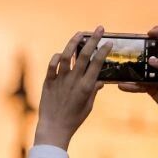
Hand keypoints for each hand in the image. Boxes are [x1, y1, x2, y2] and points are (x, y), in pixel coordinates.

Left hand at [33, 27, 112, 149]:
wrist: (54, 128)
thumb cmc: (74, 119)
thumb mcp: (88, 106)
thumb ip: (94, 91)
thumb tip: (101, 80)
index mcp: (86, 87)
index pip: (97, 64)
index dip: (104, 51)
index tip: (109, 42)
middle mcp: (74, 80)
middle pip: (84, 55)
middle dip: (93, 39)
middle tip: (99, 29)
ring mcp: (60, 80)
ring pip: (67, 55)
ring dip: (74, 42)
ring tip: (80, 33)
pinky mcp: (49, 81)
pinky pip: (52, 65)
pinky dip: (57, 57)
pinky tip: (62, 53)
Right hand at [117, 25, 157, 129]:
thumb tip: (151, 59)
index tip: (149, 33)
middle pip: (152, 50)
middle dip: (142, 48)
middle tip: (131, 49)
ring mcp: (157, 76)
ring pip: (143, 67)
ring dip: (133, 67)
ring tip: (123, 66)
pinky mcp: (151, 87)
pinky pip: (139, 84)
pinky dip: (131, 85)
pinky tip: (122, 85)